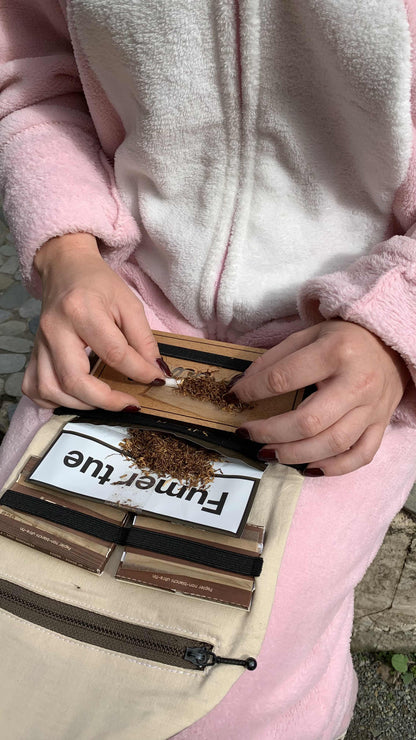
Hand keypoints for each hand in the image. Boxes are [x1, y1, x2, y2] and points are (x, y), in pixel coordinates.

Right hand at [22, 233, 163, 409]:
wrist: (66, 268)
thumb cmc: (99, 285)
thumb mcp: (129, 304)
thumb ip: (144, 339)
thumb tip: (156, 372)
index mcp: (81, 311)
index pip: (113, 352)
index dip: (139, 371)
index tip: (155, 379)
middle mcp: (55, 329)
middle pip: (74, 380)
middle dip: (106, 400)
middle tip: (129, 403)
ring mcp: (39, 343)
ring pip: (51, 390)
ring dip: (81, 404)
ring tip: (104, 399)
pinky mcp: (33, 353)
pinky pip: (35, 388)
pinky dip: (55, 400)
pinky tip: (75, 395)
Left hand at [233, 320, 409, 475]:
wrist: (390, 344)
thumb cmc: (344, 340)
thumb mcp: (308, 335)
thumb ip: (276, 359)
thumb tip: (243, 385)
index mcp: (335, 352)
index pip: (284, 379)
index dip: (252, 391)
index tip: (234, 397)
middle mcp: (357, 383)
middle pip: (308, 422)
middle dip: (270, 432)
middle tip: (247, 434)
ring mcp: (372, 408)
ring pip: (332, 444)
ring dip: (295, 455)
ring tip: (268, 453)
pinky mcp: (381, 425)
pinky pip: (360, 456)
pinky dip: (333, 468)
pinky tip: (308, 469)